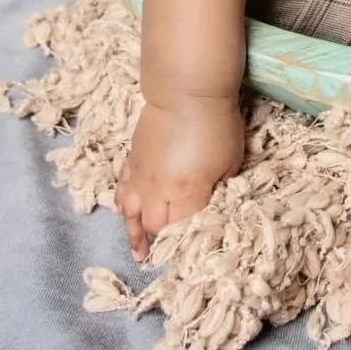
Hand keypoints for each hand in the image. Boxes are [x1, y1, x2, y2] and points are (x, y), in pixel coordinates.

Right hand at [114, 97, 245, 259]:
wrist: (187, 90)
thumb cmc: (217, 125)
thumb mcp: (230, 162)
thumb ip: (219, 189)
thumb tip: (210, 205)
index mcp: (186, 194)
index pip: (181, 230)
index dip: (183, 245)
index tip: (187, 256)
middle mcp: (158, 190)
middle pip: (154, 225)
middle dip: (158, 243)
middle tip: (159, 258)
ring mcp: (142, 174)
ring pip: (132, 212)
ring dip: (133, 233)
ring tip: (137, 251)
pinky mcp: (133, 158)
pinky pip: (122, 187)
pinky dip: (121, 203)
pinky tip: (119, 212)